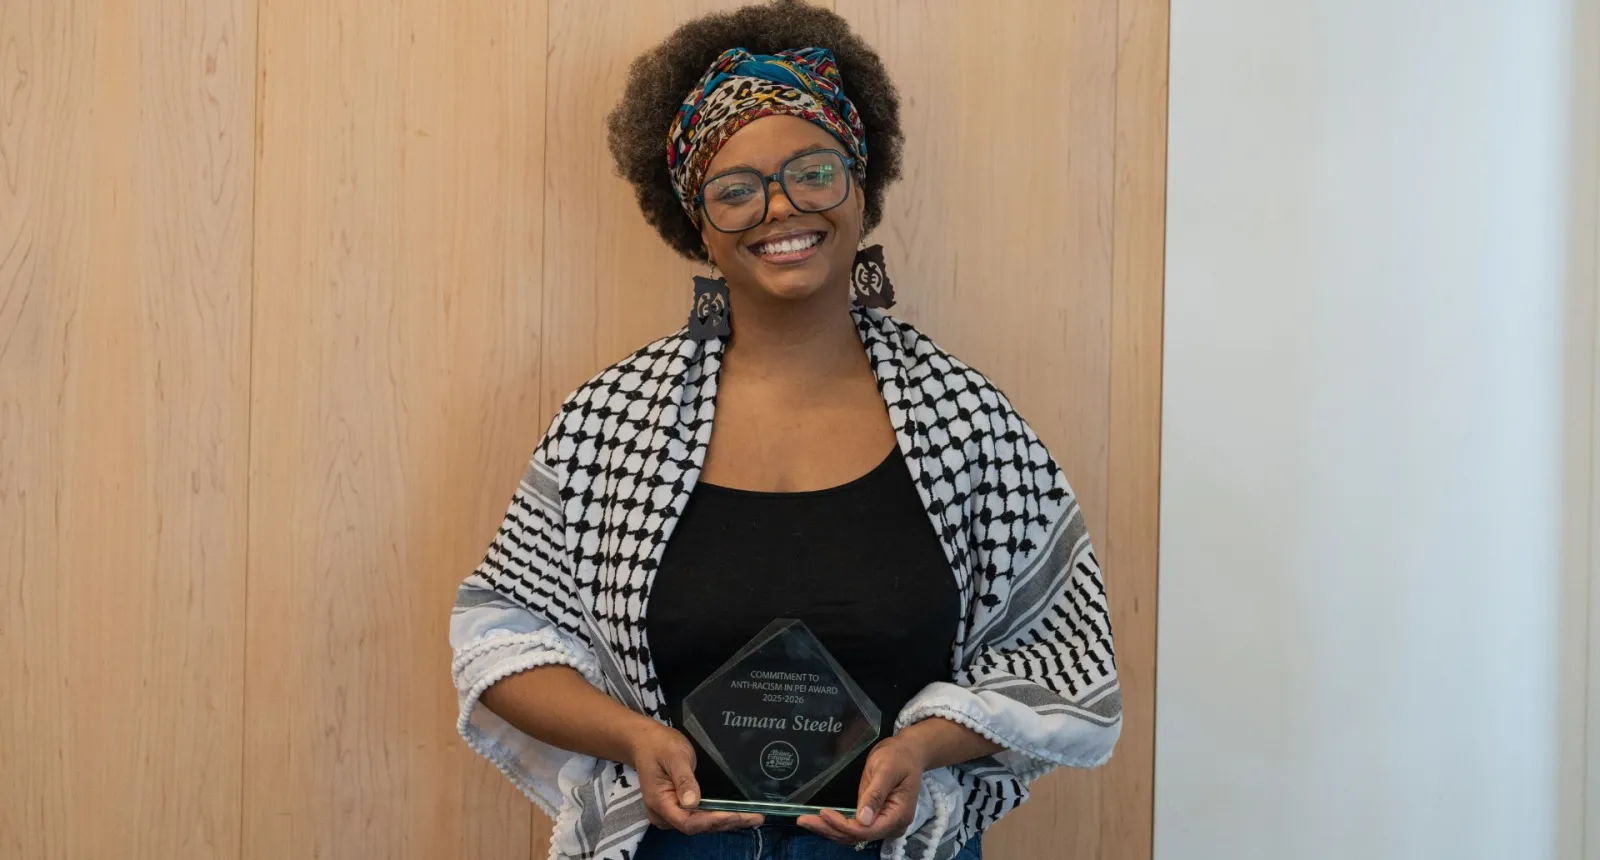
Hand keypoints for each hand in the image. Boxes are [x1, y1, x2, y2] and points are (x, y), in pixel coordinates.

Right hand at [627, 724, 762, 833]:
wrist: (646, 742)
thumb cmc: (660, 746)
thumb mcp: (675, 757)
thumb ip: (684, 779)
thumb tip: (693, 803)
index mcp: (659, 803)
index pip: (688, 821)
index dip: (713, 820)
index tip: (735, 815)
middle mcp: (664, 815)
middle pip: (697, 826)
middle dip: (726, 822)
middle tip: (755, 817)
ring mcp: (670, 814)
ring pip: (700, 825)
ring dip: (726, 821)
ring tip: (753, 818)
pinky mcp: (678, 809)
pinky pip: (699, 818)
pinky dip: (718, 816)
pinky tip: (736, 814)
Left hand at [797, 735, 924, 844]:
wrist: (907, 752)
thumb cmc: (899, 757)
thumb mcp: (886, 770)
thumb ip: (875, 795)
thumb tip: (863, 819)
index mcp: (898, 815)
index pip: (867, 830)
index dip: (843, 825)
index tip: (823, 813)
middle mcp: (891, 825)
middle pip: (857, 835)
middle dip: (830, 829)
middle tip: (804, 820)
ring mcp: (882, 823)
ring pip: (852, 835)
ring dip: (828, 829)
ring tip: (805, 821)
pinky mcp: (873, 818)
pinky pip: (853, 827)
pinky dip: (835, 825)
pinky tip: (818, 821)